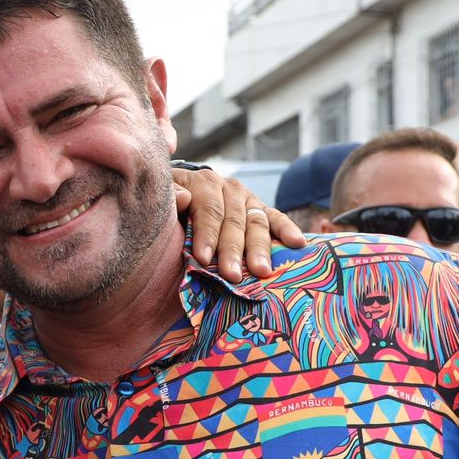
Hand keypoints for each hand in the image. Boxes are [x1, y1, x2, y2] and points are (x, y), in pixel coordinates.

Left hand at [171, 166, 304, 282]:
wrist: (180, 197)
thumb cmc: (168, 209)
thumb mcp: (161, 201)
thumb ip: (167, 198)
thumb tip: (182, 197)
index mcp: (202, 183)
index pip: (207, 208)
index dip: (206, 232)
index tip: (202, 257)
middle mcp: (227, 187)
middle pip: (233, 220)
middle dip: (232, 249)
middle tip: (232, 275)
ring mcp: (246, 198)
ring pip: (255, 222)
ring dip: (259, 248)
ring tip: (261, 271)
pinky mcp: (259, 209)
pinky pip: (275, 218)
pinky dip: (286, 229)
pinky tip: (297, 242)